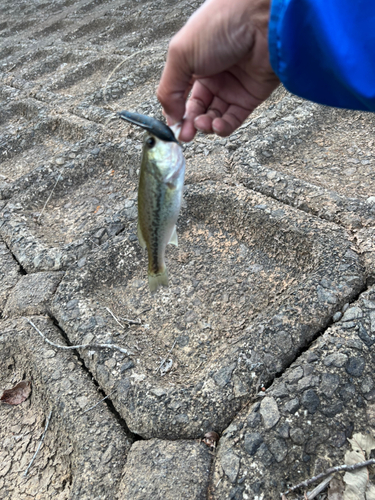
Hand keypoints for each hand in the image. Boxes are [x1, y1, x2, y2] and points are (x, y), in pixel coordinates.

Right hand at [157, 0, 278, 141]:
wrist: (262, 21)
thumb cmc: (221, 25)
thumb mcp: (181, 55)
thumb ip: (169, 89)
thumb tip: (170, 116)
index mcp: (194, 60)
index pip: (181, 93)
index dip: (176, 110)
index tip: (173, 124)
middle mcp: (213, 73)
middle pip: (197, 108)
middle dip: (190, 123)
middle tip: (186, 134)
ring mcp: (233, 85)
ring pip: (215, 116)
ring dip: (206, 126)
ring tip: (202, 124)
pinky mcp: (251, 96)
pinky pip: (234, 119)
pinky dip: (224, 127)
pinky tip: (217, 126)